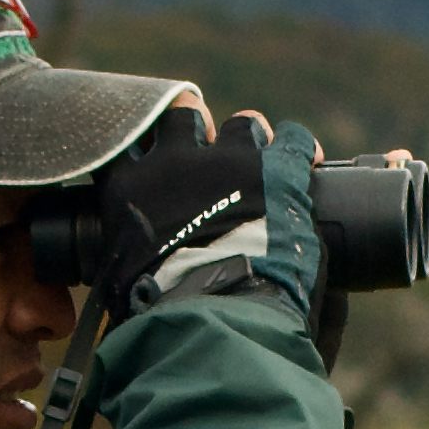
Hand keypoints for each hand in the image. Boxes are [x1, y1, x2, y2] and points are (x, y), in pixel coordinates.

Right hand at [87, 101, 297, 312]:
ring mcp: (229, 161)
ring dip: (251, 137)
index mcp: (130, 186)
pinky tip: (309, 160)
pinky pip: (294, 140)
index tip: (153, 152)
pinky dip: (301, 148)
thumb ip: (127, 258)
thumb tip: (132, 272)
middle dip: (195, 119)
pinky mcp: (277, 171)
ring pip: (242, 124)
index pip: (126, 141)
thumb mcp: (120, 281)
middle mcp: (176, 160)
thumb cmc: (158, 310)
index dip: (144, 143)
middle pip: (183, 113)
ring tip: (261, 155)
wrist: (209, 314)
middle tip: (207, 139)